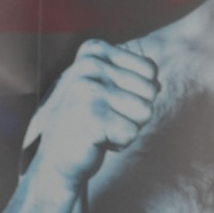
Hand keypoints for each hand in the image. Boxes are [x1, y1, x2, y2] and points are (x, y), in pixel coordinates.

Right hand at [28, 38, 158, 190]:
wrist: (56, 159)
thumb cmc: (87, 123)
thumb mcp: (105, 89)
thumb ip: (133, 76)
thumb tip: (157, 85)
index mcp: (92, 53)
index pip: (149, 70)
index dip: (135, 94)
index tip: (107, 103)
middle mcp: (89, 66)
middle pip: (149, 91)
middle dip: (133, 113)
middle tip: (104, 120)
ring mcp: (88, 91)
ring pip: (144, 112)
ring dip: (128, 128)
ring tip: (101, 129)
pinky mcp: (91, 118)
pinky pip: (132, 133)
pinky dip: (120, 143)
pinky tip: (97, 141)